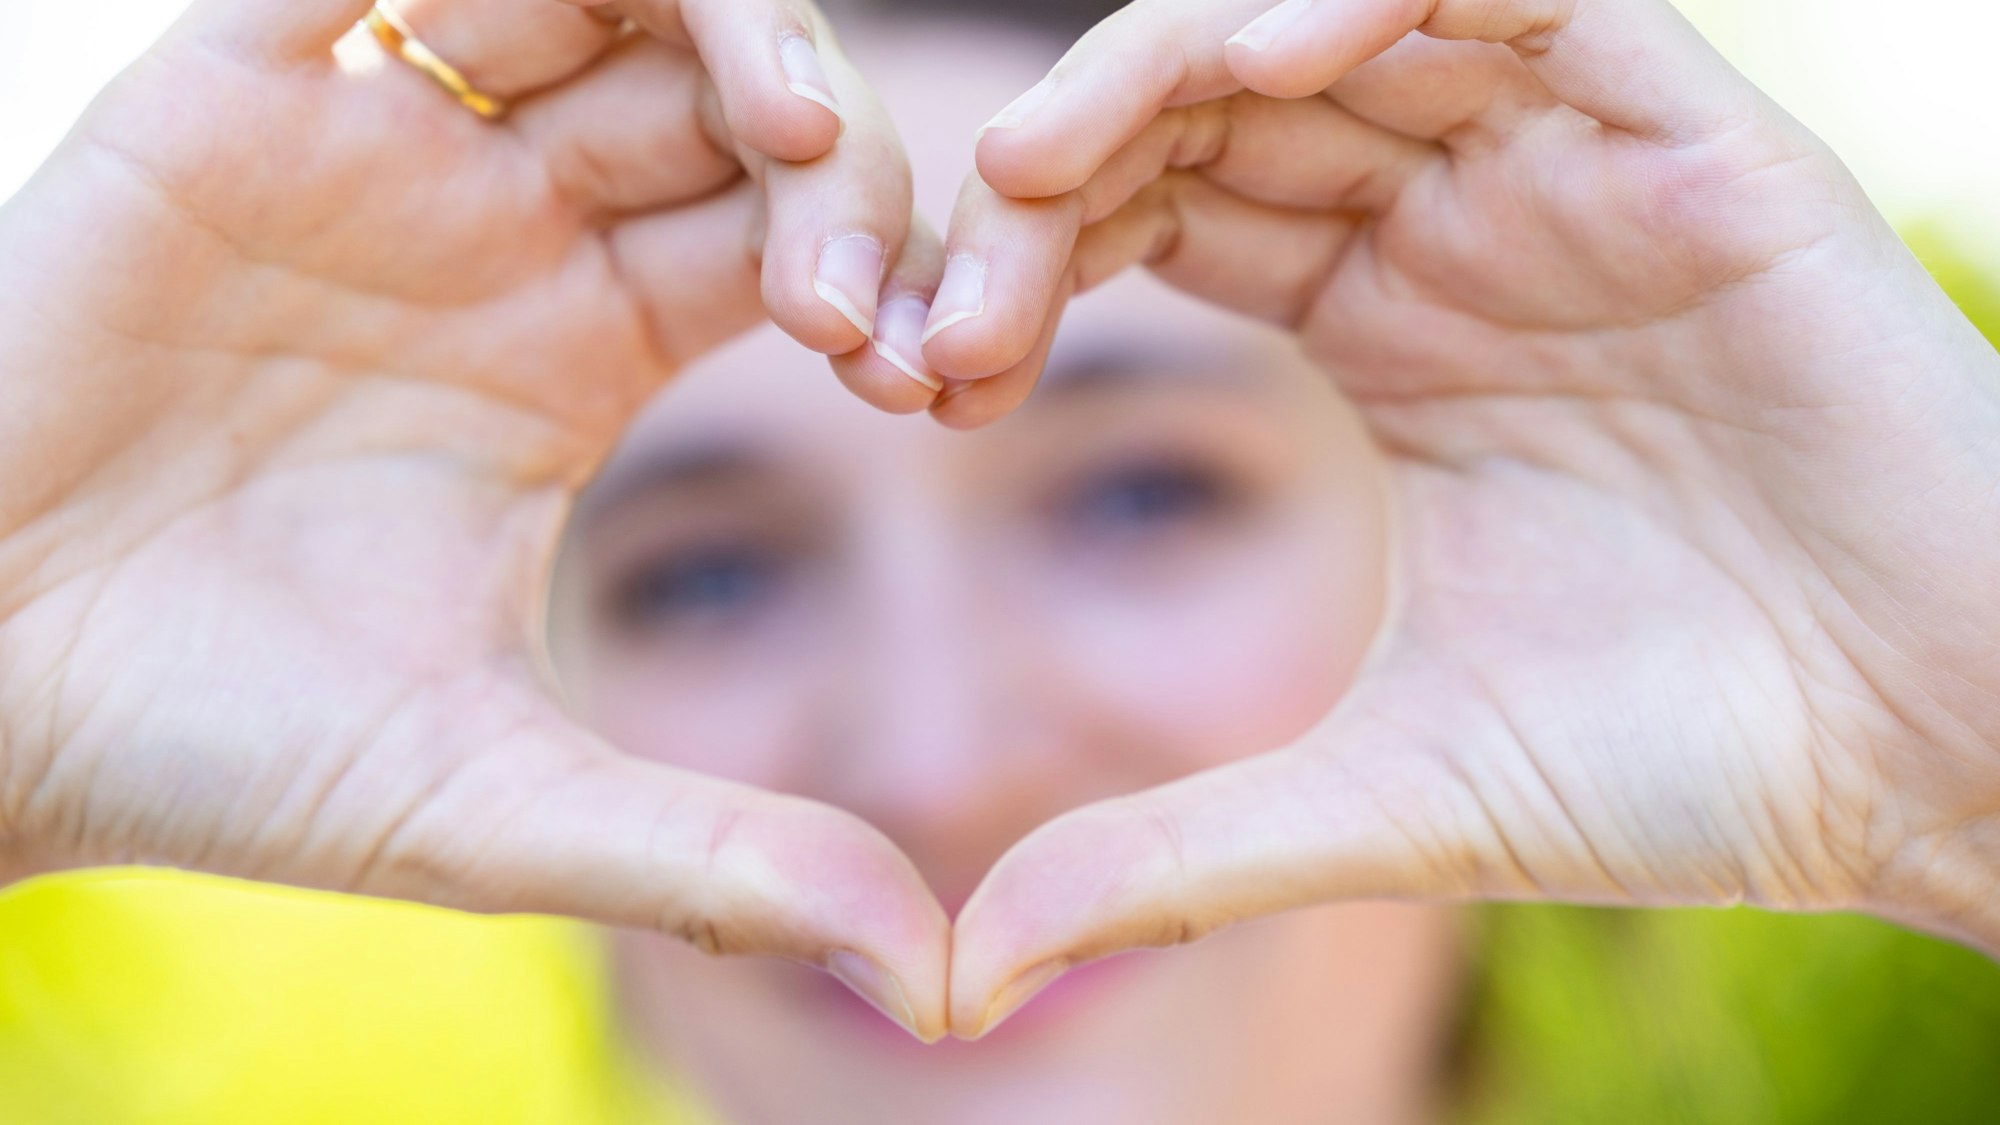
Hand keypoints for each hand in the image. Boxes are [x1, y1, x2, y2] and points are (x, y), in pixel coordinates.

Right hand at [0, 0, 948, 1038]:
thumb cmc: (220, 753)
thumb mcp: (499, 805)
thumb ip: (715, 862)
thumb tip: (928, 971)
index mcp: (576, 351)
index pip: (790, 241)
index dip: (886, 280)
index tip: (935, 382)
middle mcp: (493, 229)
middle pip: (724, 106)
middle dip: (836, 169)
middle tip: (863, 299)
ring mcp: (371, 147)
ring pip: (594, 0)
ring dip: (724, 36)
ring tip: (795, 146)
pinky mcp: (227, 93)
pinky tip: (589, 19)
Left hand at [938, 0, 1999, 1035]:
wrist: (1939, 760)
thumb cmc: (1688, 768)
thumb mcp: (1379, 791)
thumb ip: (1170, 849)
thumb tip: (964, 973)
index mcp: (1385, 331)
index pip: (1163, 220)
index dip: (1031, 270)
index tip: (930, 375)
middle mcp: (1465, 229)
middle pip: (1215, 107)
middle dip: (1064, 170)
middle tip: (955, 265)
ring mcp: (1572, 171)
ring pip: (1339, 25)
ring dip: (1175, 62)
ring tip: (1041, 165)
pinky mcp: (1695, 139)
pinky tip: (1270, 61)